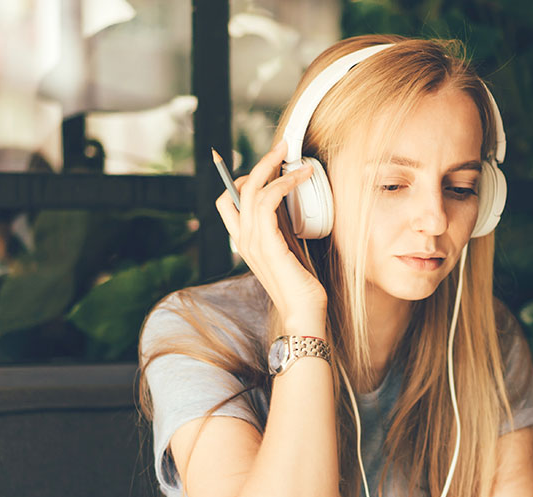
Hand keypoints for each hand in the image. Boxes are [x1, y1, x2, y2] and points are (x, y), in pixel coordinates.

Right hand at [214, 140, 327, 329]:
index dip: (242, 178)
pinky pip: (267, 201)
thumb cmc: (300, 285)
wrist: (303, 312)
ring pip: (251, 189)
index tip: (269, 162)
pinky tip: (299, 177)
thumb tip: (288, 199)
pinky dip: (284, 183)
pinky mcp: (267, 243)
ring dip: (274, 167)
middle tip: (282, 147)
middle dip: (260, 163)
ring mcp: (252, 241)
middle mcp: (243, 239)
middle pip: (237, 188)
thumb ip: (282, 226)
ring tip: (294, 156)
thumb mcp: (289, 248)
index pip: (229, 201)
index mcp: (245, 241)